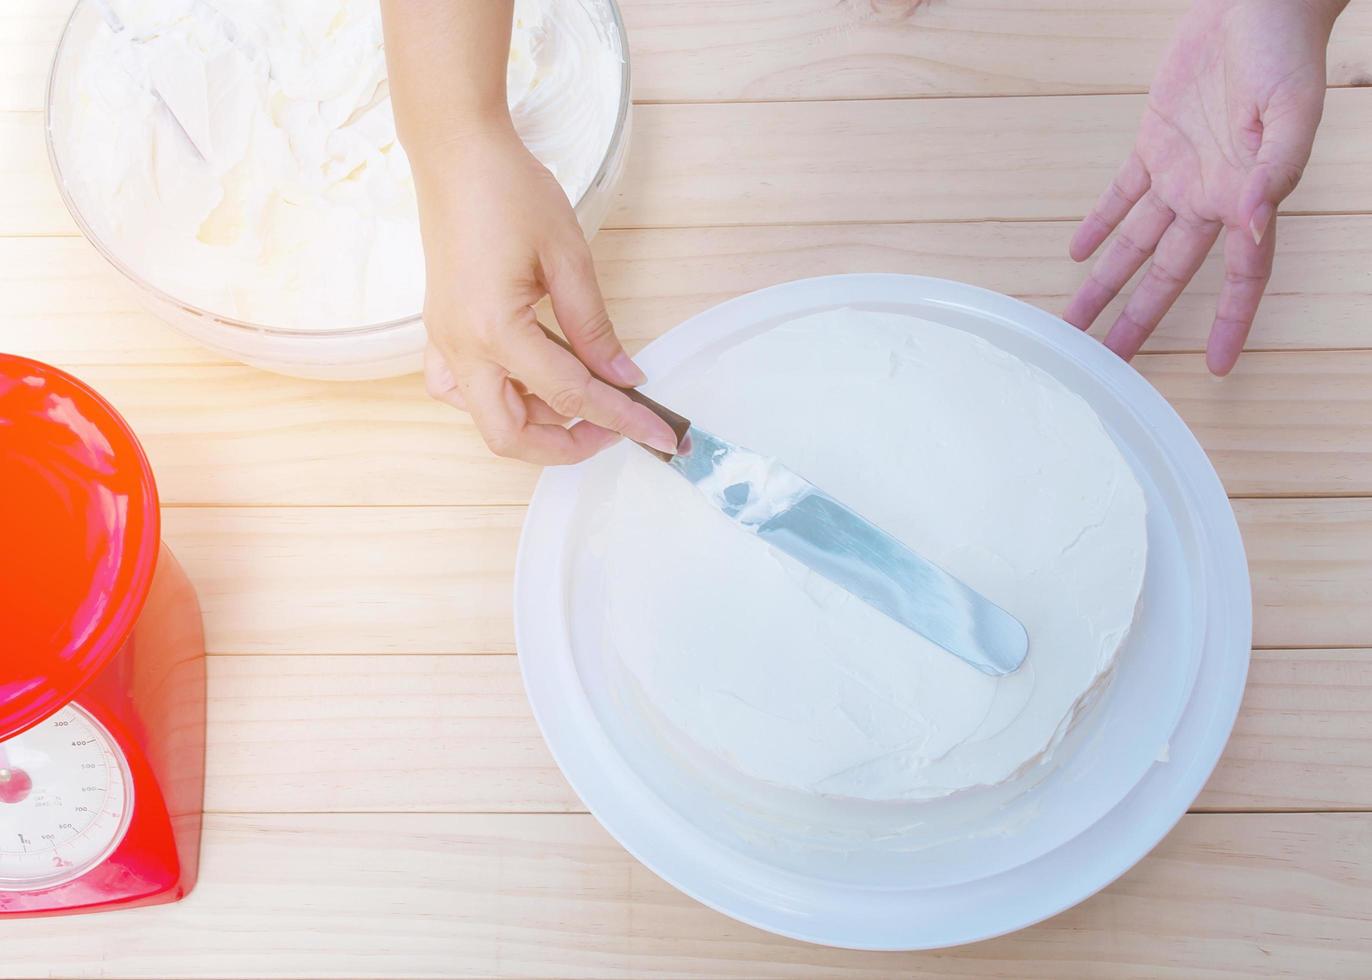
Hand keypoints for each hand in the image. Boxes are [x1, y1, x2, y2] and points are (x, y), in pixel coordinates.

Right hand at [411, 124, 677, 463]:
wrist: (455, 152)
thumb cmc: (509, 190)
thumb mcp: (567, 256)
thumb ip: (595, 326)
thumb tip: (624, 377)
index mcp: (496, 330)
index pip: (570, 397)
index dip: (622, 420)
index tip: (659, 435)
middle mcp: (462, 347)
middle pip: (512, 436)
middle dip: (567, 446)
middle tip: (614, 427)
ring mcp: (444, 342)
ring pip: (485, 418)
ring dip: (534, 423)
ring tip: (579, 395)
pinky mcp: (441, 330)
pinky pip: (461, 390)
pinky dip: (499, 399)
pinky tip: (529, 378)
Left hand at [1065, 0, 1343, 374]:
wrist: (1257, 3)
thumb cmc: (1285, 53)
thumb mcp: (1291, 113)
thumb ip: (1274, 173)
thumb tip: (1255, 229)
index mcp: (1248, 197)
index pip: (1242, 277)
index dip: (1231, 321)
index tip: (1218, 366)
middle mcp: (1212, 196)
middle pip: (1169, 274)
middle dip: (1140, 319)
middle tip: (1109, 361)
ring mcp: (1180, 173)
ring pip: (1135, 244)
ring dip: (1106, 283)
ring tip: (1076, 321)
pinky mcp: (1154, 144)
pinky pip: (1121, 195)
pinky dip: (1099, 224)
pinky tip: (1079, 255)